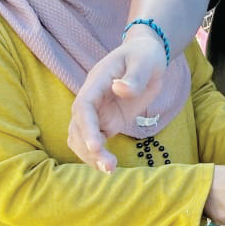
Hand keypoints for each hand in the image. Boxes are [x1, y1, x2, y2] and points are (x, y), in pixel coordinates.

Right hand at [68, 30, 168, 171]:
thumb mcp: (145, 61)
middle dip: (88, 148)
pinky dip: (97, 155)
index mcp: (98, 82)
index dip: (87, 127)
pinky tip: (108, 166)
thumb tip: (121, 89)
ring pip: (81, 137)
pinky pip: (95, 140)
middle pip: (79, 126)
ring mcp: (97, 112)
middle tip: (109, 166)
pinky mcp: (107, 121)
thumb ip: (135, 76)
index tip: (96, 145)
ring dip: (90, 155)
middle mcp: (92, 99)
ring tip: (110, 169)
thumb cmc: (144, 55)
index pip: (84, 106)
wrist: (146, 56)